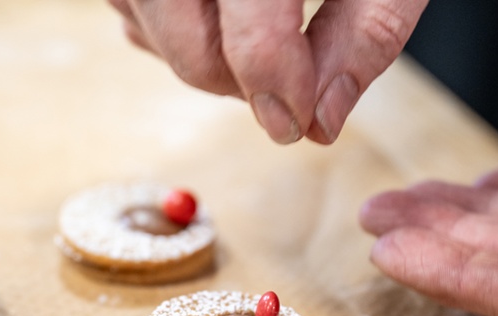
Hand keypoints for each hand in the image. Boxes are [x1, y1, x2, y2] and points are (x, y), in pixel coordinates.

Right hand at [108, 0, 427, 144]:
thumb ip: (366, 34)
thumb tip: (321, 118)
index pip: (253, 32)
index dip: (280, 90)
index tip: (303, 122)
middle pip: (187, 41)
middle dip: (237, 85)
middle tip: (284, 92)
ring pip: (148, 29)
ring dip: (204, 60)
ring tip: (259, 45)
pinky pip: (131, 10)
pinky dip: (172, 33)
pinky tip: (220, 19)